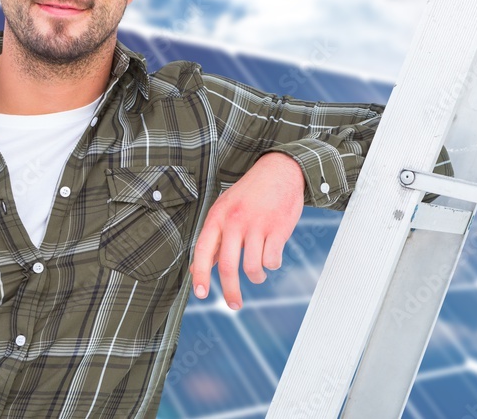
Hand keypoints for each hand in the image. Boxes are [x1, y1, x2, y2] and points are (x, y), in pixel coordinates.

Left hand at [190, 152, 304, 309]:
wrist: (280, 171)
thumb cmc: (250, 194)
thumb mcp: (225, 210)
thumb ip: (214, 239)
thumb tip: (197, 269)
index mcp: (218, 216)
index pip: (204, 250)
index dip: (200, 275)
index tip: (201, 294)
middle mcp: (235, 221)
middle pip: (229, 266)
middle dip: (230, 291)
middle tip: (233, 305)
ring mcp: (258, 225)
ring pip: (252, 267)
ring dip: (256, 277)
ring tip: (258, 274)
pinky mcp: (279, 229)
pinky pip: (272, 260)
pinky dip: (272, 264)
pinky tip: (271, 256)